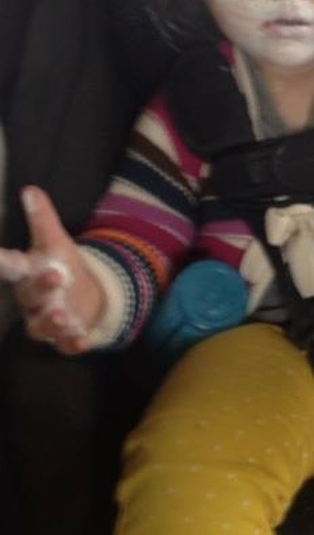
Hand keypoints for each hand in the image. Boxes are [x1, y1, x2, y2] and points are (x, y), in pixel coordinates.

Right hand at [0, 186, 105, 353]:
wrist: (83, 297)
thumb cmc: (61, 266)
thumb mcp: (55, 241)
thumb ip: (42, 219)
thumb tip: (30, 189)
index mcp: (28, 274)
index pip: (10, 266)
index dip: (1, 261)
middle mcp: (34, 301)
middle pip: (30, 298)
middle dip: (40, 289)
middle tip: (55, 277)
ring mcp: (49, 321)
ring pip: (42, 327)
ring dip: (53, 323)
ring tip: (66, 316)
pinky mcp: (66, 337)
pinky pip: (66, 345)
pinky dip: (74, 344)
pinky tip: (84, 340)